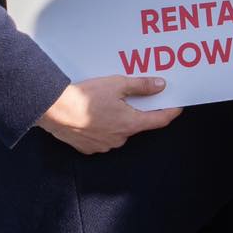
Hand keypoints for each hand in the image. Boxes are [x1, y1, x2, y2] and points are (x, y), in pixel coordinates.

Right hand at [37, 76, 179, 153]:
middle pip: (135, 124)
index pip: (158, 121)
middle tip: (128, 97)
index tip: (177, 107)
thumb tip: (160, 85)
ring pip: (117, 131)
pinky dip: (101, 127)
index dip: (170, 113)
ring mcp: (104, 146)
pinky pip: (101, 138)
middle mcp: (120, 139)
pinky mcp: (89, 148)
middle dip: (134, 112)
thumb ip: (141, 86)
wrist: (55, 110)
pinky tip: (91, 115)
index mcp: (130, 123)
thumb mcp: (117, 84)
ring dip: (115, 120)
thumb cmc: (85, 97)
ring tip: (103, 104)